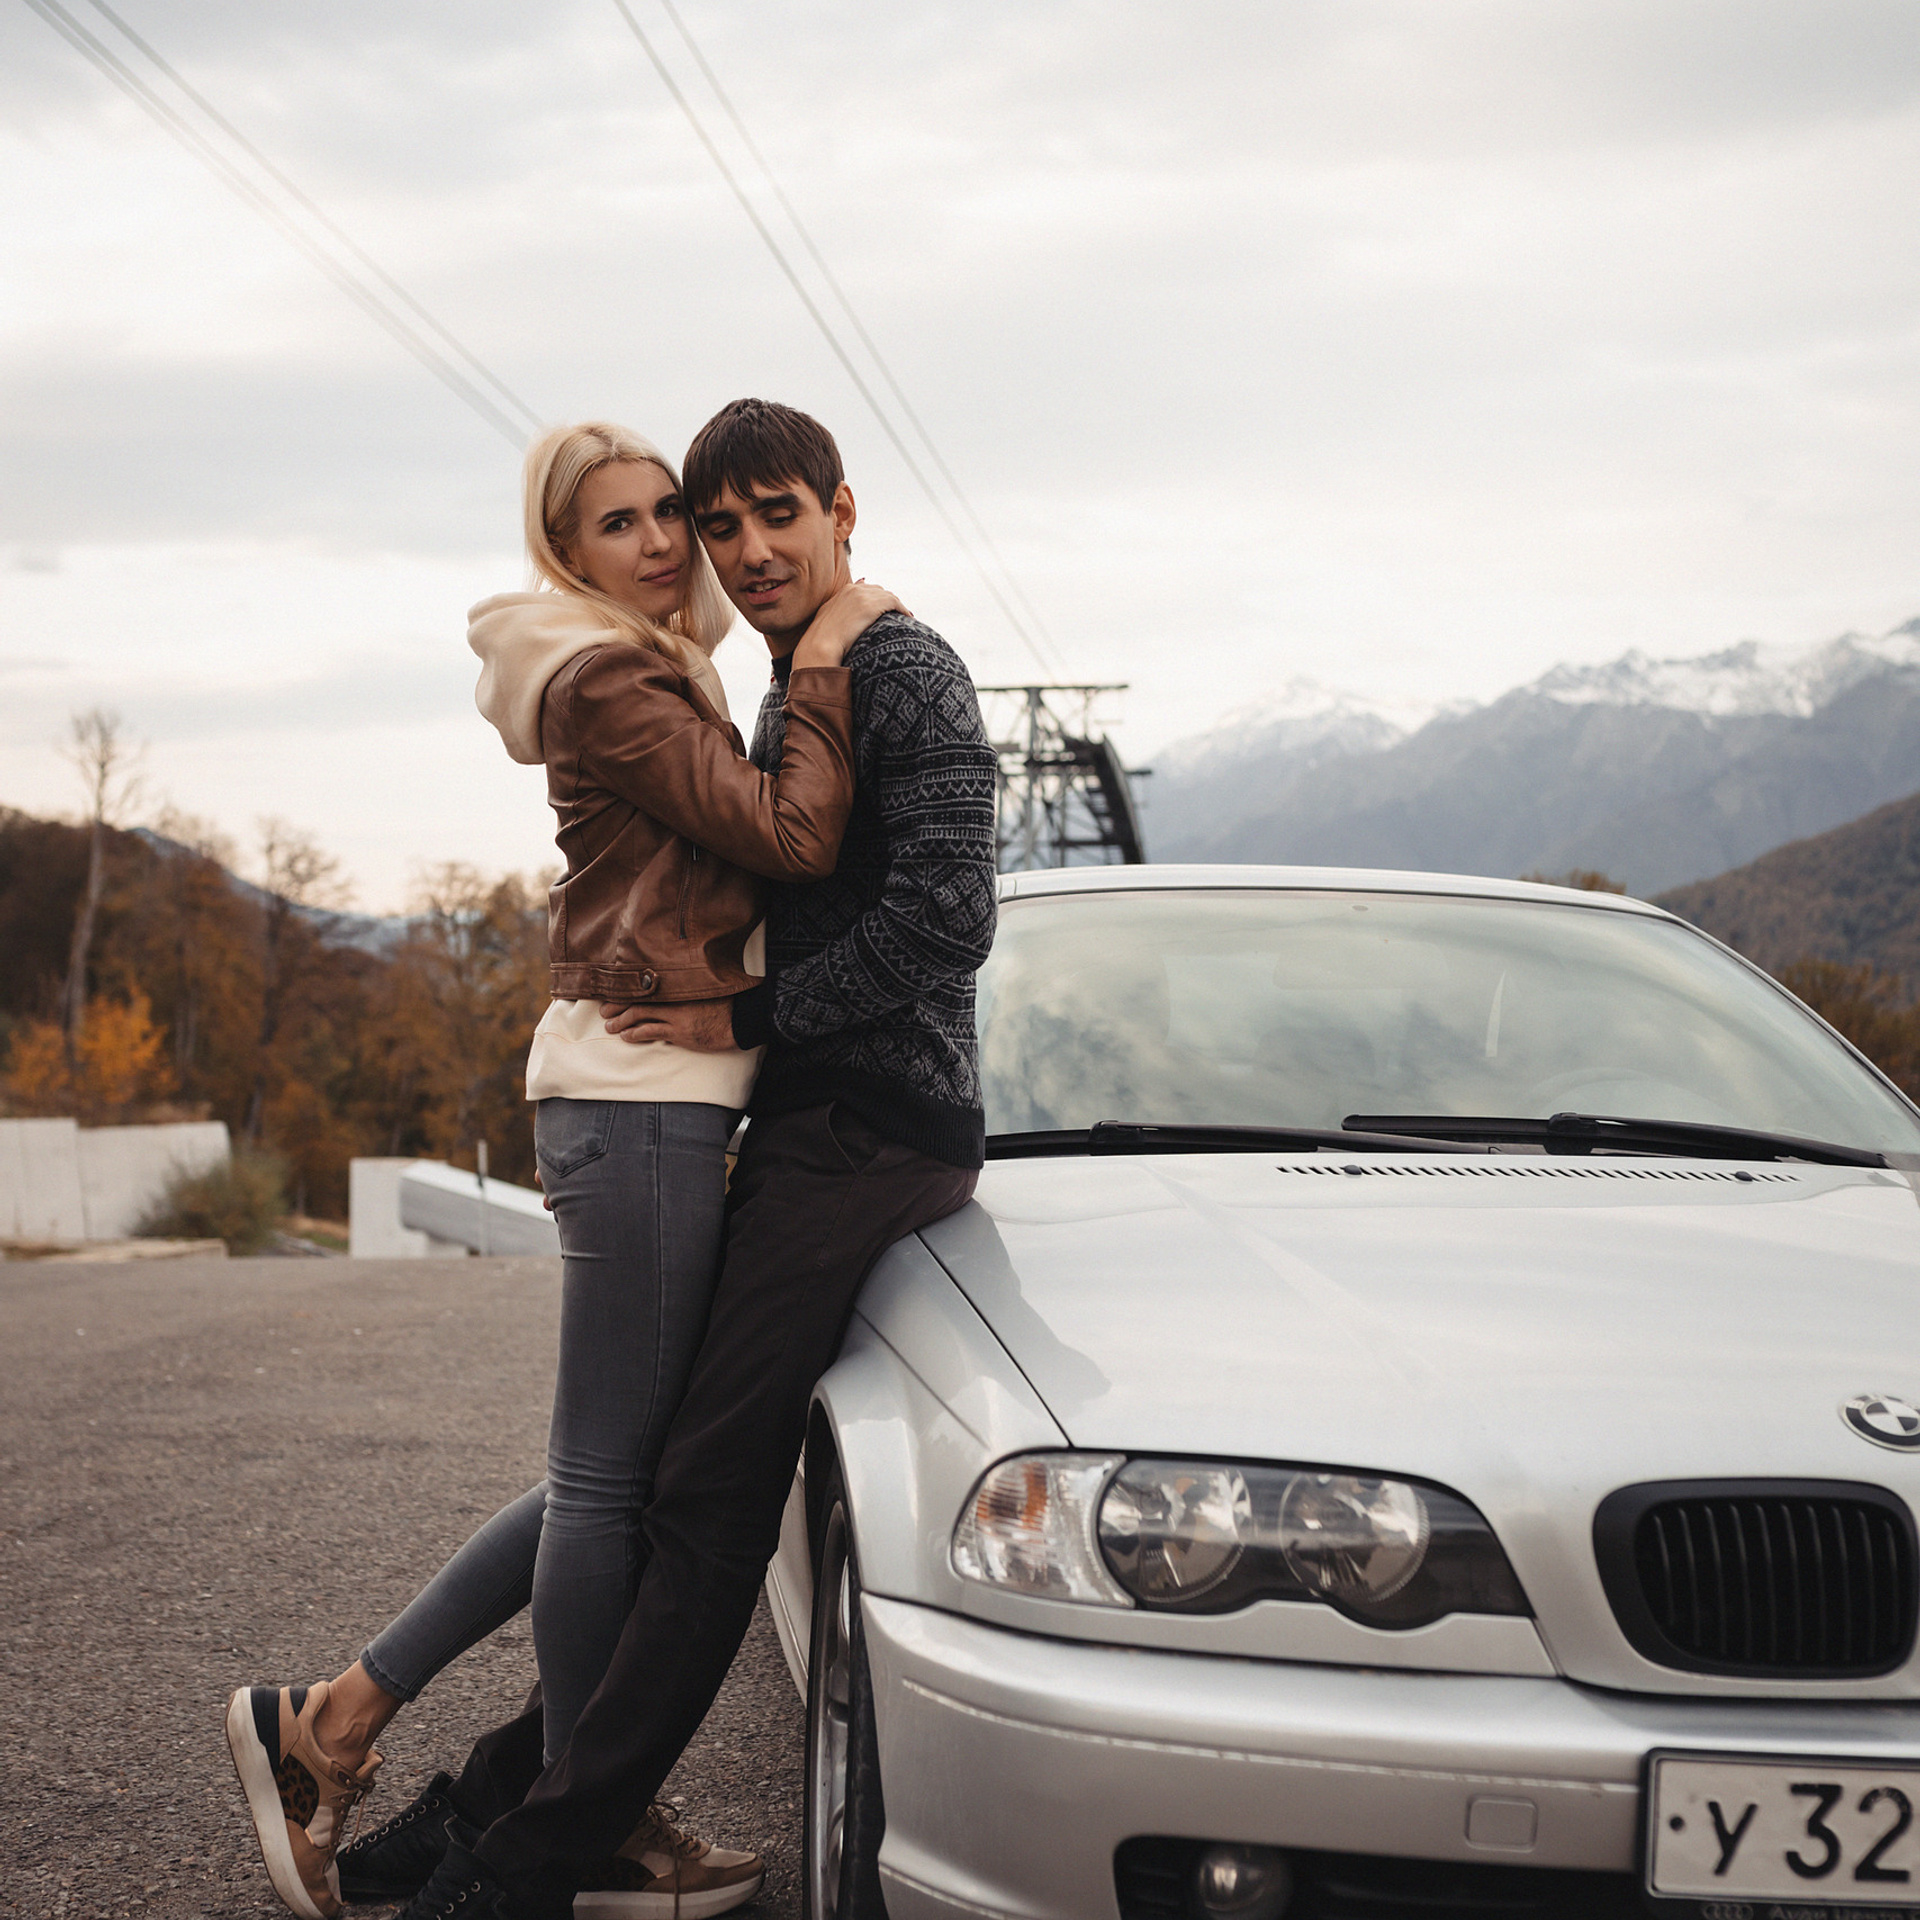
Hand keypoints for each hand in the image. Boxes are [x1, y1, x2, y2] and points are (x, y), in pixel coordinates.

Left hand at [600, 996, 739, 1052]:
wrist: (741, 1019)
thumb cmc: (725, 1005)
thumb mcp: (703, 993)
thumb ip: (685, 994)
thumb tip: (669, 999)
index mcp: (679, 987)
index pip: (646, 987)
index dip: (627, 991)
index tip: (614, 994)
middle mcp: (674, 998)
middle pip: (637, 999)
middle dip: (617, 1006)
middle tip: (604, 1011)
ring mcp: (676, 1015)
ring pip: (639, 1015)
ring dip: (621, 1022)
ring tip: (610, 1027)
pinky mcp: (680, 1031)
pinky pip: (651, 1031)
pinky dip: (635, 1034)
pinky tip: (626, 1036)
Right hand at [793, 578, 906, 669]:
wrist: (819, 646)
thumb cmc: (821, 641)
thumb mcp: (827, 620)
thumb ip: (838, 611)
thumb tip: (846, 614)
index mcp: (843, 592)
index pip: (866, 589)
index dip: (877, 600)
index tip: (884, 611)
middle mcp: (853, 590)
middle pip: (878, 590)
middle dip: (888, 602)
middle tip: (897, 614)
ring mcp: (862, 596)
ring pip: (888, 595)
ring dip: (897, 606)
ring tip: (905, 617)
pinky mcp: (871, 605)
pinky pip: (894, 602)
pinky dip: (902, 609)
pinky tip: (908, 618)